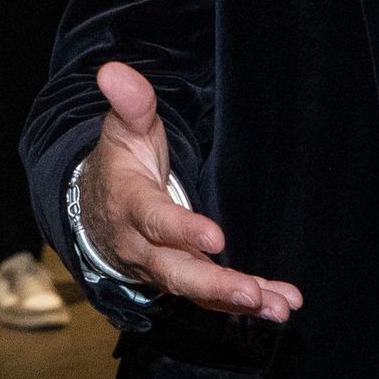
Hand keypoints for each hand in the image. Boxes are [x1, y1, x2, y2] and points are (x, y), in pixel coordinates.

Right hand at [78, 61, 302, 323]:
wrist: (96, 211)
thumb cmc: (121, 165)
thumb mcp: (123, 130)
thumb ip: (130, 103)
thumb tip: (113, 70)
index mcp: (131, 207)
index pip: (156, 221)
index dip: (182, 230)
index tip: (215, 239)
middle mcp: (143, 248)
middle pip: (177, 272)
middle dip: (216, 285)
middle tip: (254, 295)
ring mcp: (162, 269)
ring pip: (198, 291)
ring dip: (238, 301)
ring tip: (278, 308)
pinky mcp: (181, 281)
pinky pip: (211, 298)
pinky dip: (244, 304)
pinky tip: (281, 305)